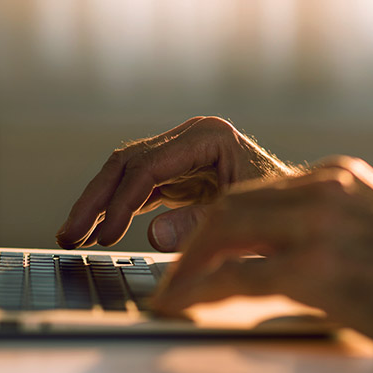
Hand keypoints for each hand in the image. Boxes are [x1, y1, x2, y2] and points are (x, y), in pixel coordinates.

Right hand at [56, 116, 296, 249]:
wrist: (303, 210)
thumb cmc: (284, 212)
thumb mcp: (246, 219)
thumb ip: (199, 225)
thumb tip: (152, 235)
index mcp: (208, 136)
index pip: (148, 166)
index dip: (122, 202)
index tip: (104, 237)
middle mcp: (189, 137)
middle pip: (126, 163)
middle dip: (96, 200)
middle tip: (69, 234)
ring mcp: (180, 152)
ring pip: (124, 173)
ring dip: (98, 205)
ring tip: (72, 235)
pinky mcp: (177, 171)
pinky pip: (136, 187)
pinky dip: (117, 209)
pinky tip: (99, 230)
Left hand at [151, 156, 372, 355]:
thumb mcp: (370, 226)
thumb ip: (320, 223)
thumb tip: (273, 246)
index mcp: (335, 176)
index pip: (255, 191)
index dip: (215, 219)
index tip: (197, 243)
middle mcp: (323, 189)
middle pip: (231, 204)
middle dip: (194, 238)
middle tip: (175, 268)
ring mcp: (318, 225)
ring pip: (223, 229)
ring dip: (189, 263)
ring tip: (172, 289)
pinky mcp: (315, 267)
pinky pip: (237, 276)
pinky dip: (201, 290)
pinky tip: (184, 303)